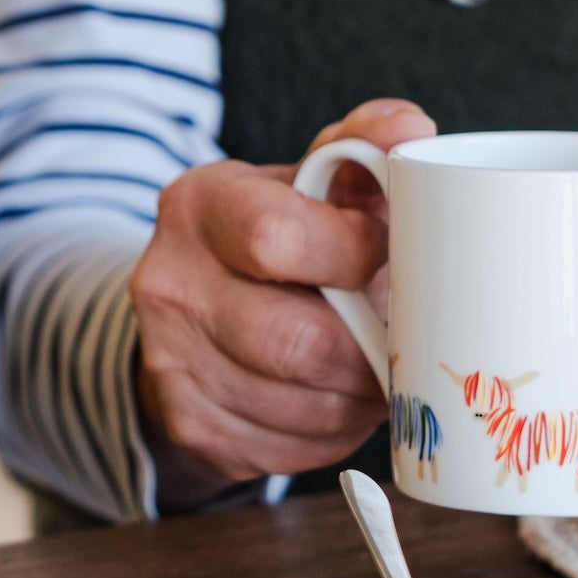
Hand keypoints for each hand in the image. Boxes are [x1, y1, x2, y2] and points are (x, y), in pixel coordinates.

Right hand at [131, 98, 438, 497]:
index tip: (387, 255)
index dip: (355, 253)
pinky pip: (291, 449)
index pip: (276, 238)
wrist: (192, 312)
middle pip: (299, 343)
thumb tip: (409, 128)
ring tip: (374, 366)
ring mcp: (172, 362)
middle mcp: (168, 283)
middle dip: (371, 347)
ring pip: (306, 407)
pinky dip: (334, 431)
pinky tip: (335, 397)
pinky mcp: (193, 427)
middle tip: (399, 333)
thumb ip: (360, 148)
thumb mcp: (306, 182)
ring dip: (362, 396)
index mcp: (198, 205)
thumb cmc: (274, 242)